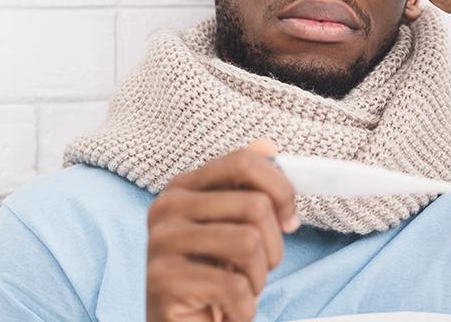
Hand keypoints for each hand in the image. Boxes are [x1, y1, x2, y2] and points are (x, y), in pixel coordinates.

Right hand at [146, 139, 298, 321]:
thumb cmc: (209, 277)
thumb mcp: (230, 226)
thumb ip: (244, 187)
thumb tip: (268, 146)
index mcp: (182, 187)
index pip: (242, 162)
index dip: (280, 189)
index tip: (289, 220)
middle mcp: (166, 208)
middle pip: (254, 205)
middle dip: (272, 247)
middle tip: (255, 270)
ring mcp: (161, 242)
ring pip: (249, 244)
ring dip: (258, 279)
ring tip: (240, 290)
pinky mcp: (163, 280)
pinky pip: (234, 287)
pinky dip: (243, 308)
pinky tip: (226, 311)